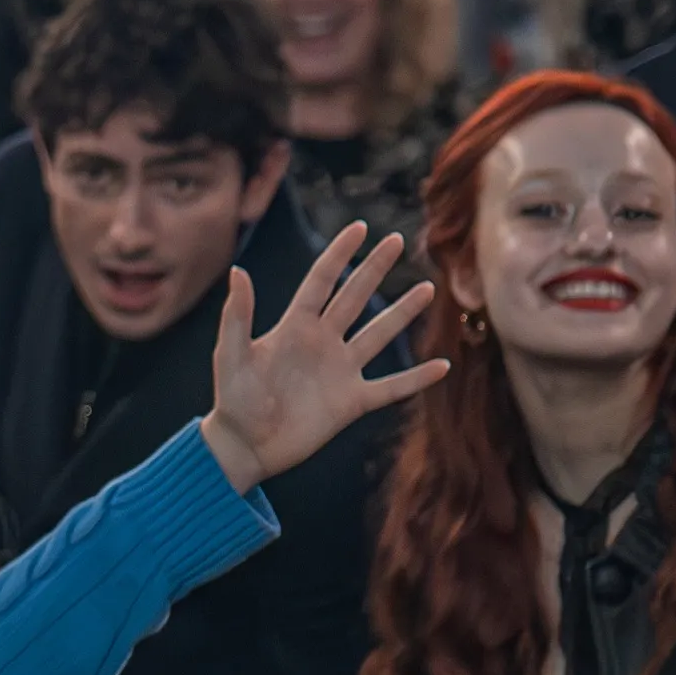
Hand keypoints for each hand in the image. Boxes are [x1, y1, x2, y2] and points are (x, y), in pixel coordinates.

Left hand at [198, 222, 446, 490]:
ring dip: (402, 311)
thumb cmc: (233, 399)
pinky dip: (417, 378)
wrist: (245, 446)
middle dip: (375, 268)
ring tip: (427, 288)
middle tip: (397, 240)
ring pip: (379, 334)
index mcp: (295, 326)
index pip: (322, 281)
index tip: (360, 227)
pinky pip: (392, 388)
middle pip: (354, 297)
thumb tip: (238, 272)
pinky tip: (443, 366)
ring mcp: (341, 371)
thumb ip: (238, 316)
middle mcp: (322, 342)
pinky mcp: (352, 402)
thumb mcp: (232, 355)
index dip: (340, 253)